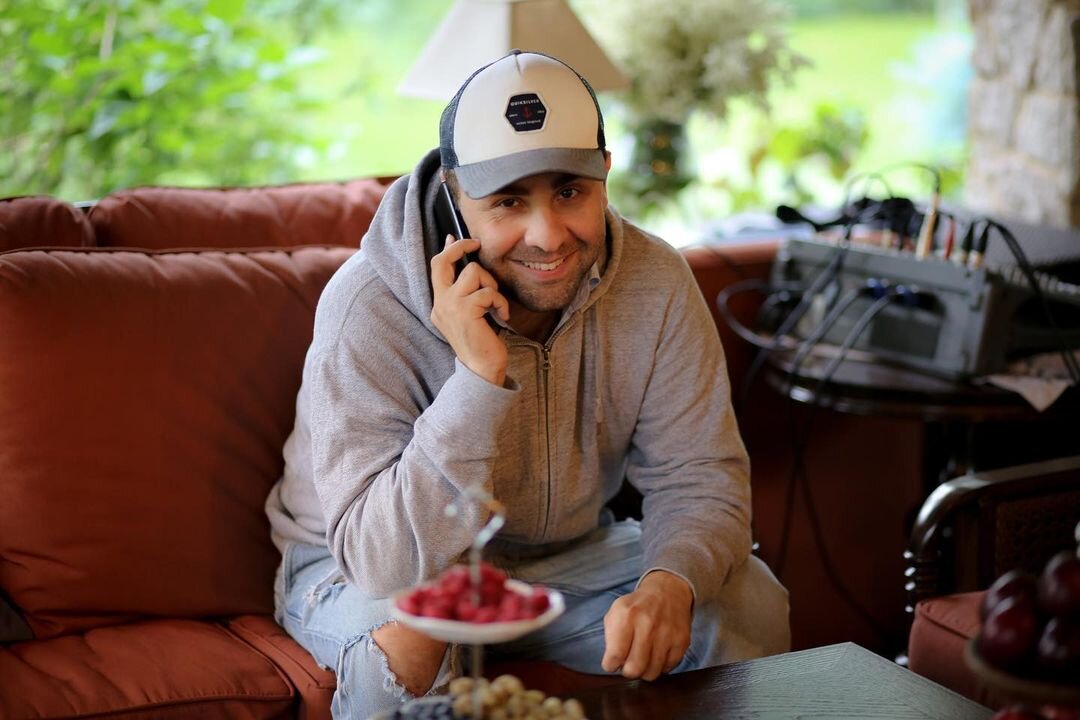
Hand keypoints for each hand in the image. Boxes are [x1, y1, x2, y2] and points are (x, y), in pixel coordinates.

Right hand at [430, 235, 510, 385]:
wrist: (481, 370)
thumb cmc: (481, 342)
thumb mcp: (470, 314)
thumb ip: (466, 293)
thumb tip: (471, 267)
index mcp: (440, 303)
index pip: (436, 267)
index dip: (448, 249)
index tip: (456, 238)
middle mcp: (440, 303)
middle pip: (443, 261)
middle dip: (461, 246)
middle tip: (476, 244)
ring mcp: (450, 306)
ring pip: (473, 272)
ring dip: (491, 285)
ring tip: (495, 304)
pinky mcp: (465, 311)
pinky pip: (488, 292)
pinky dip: (500, 302)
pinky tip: (502, 316)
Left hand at [601, 571, 692, 680]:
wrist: (667, 592)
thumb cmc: (637, 606)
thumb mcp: (616, 612)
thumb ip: (610, 638)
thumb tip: (613, 664)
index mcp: (627, 615)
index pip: (615, 655)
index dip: (610, 665)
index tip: (612, 663)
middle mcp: (648, 624)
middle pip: (634, 669)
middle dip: (627, 671)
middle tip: (627, 663)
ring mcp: (667, 634)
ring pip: (651, 673)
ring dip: (644, 671)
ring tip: (642, 659)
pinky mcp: (681, 642)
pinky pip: (667, 668)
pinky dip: (659, 666)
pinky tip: (655, 654)